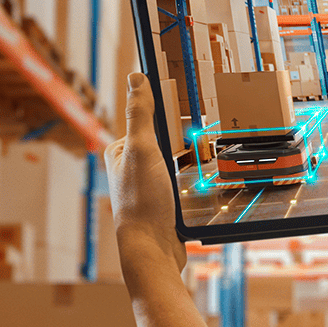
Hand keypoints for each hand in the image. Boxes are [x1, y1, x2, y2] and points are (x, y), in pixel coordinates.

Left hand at [104, 73, 186, 273]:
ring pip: (175, 162)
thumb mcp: (143, 149)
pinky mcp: (162, 203)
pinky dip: (194, 179)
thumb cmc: (143, 201)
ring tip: (207, 157)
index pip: (147, 120)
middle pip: (163, 141)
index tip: (187, 100)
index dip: (166, 112)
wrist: (153, 249)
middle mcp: (130, 168)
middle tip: (202, 133)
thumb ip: (140, 114)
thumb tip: (137, 77)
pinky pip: (182, 182)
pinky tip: (205, 180)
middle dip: (182, 138)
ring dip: (190, 161)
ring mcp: (147, 186)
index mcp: (119, 152)